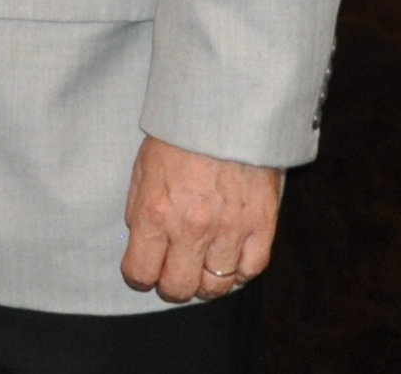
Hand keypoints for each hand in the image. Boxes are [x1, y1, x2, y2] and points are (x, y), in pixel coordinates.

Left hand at [121, 135, 282, 300]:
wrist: (224, 113)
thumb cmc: (178, 138)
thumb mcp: (142, 171)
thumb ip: (140, 212)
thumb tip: (142, 245)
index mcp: (155, 213)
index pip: (141, 271)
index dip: (138, 276)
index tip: (142, 272)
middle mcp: (191, 228)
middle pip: (179, 287)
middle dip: (171, 287)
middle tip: (172, 276)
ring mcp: (229, 230)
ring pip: (217, 286)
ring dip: (205, 283)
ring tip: (200, 269)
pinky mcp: (262, 226)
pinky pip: (251, 270)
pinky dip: (238, 273)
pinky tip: (228, 261)